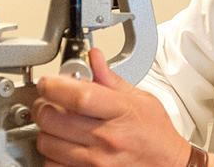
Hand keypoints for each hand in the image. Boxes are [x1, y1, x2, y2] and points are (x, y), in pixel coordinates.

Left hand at [34, 48, 193, 166]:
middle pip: (53, 119)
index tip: (47, 82)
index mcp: (121, 113)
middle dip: (44, 107)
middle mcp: (107, 138)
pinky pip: (53, 165)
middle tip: (49, 103)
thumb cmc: (156, 136)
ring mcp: (96, 161)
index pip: (79, 95)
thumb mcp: (141, 100)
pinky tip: (63, 146)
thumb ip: (111, 80)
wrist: (169, 166)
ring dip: (46, 132)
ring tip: (57, 125)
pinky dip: (52, 155)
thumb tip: (94, 58)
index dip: (54, 86)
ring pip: (47, 143)